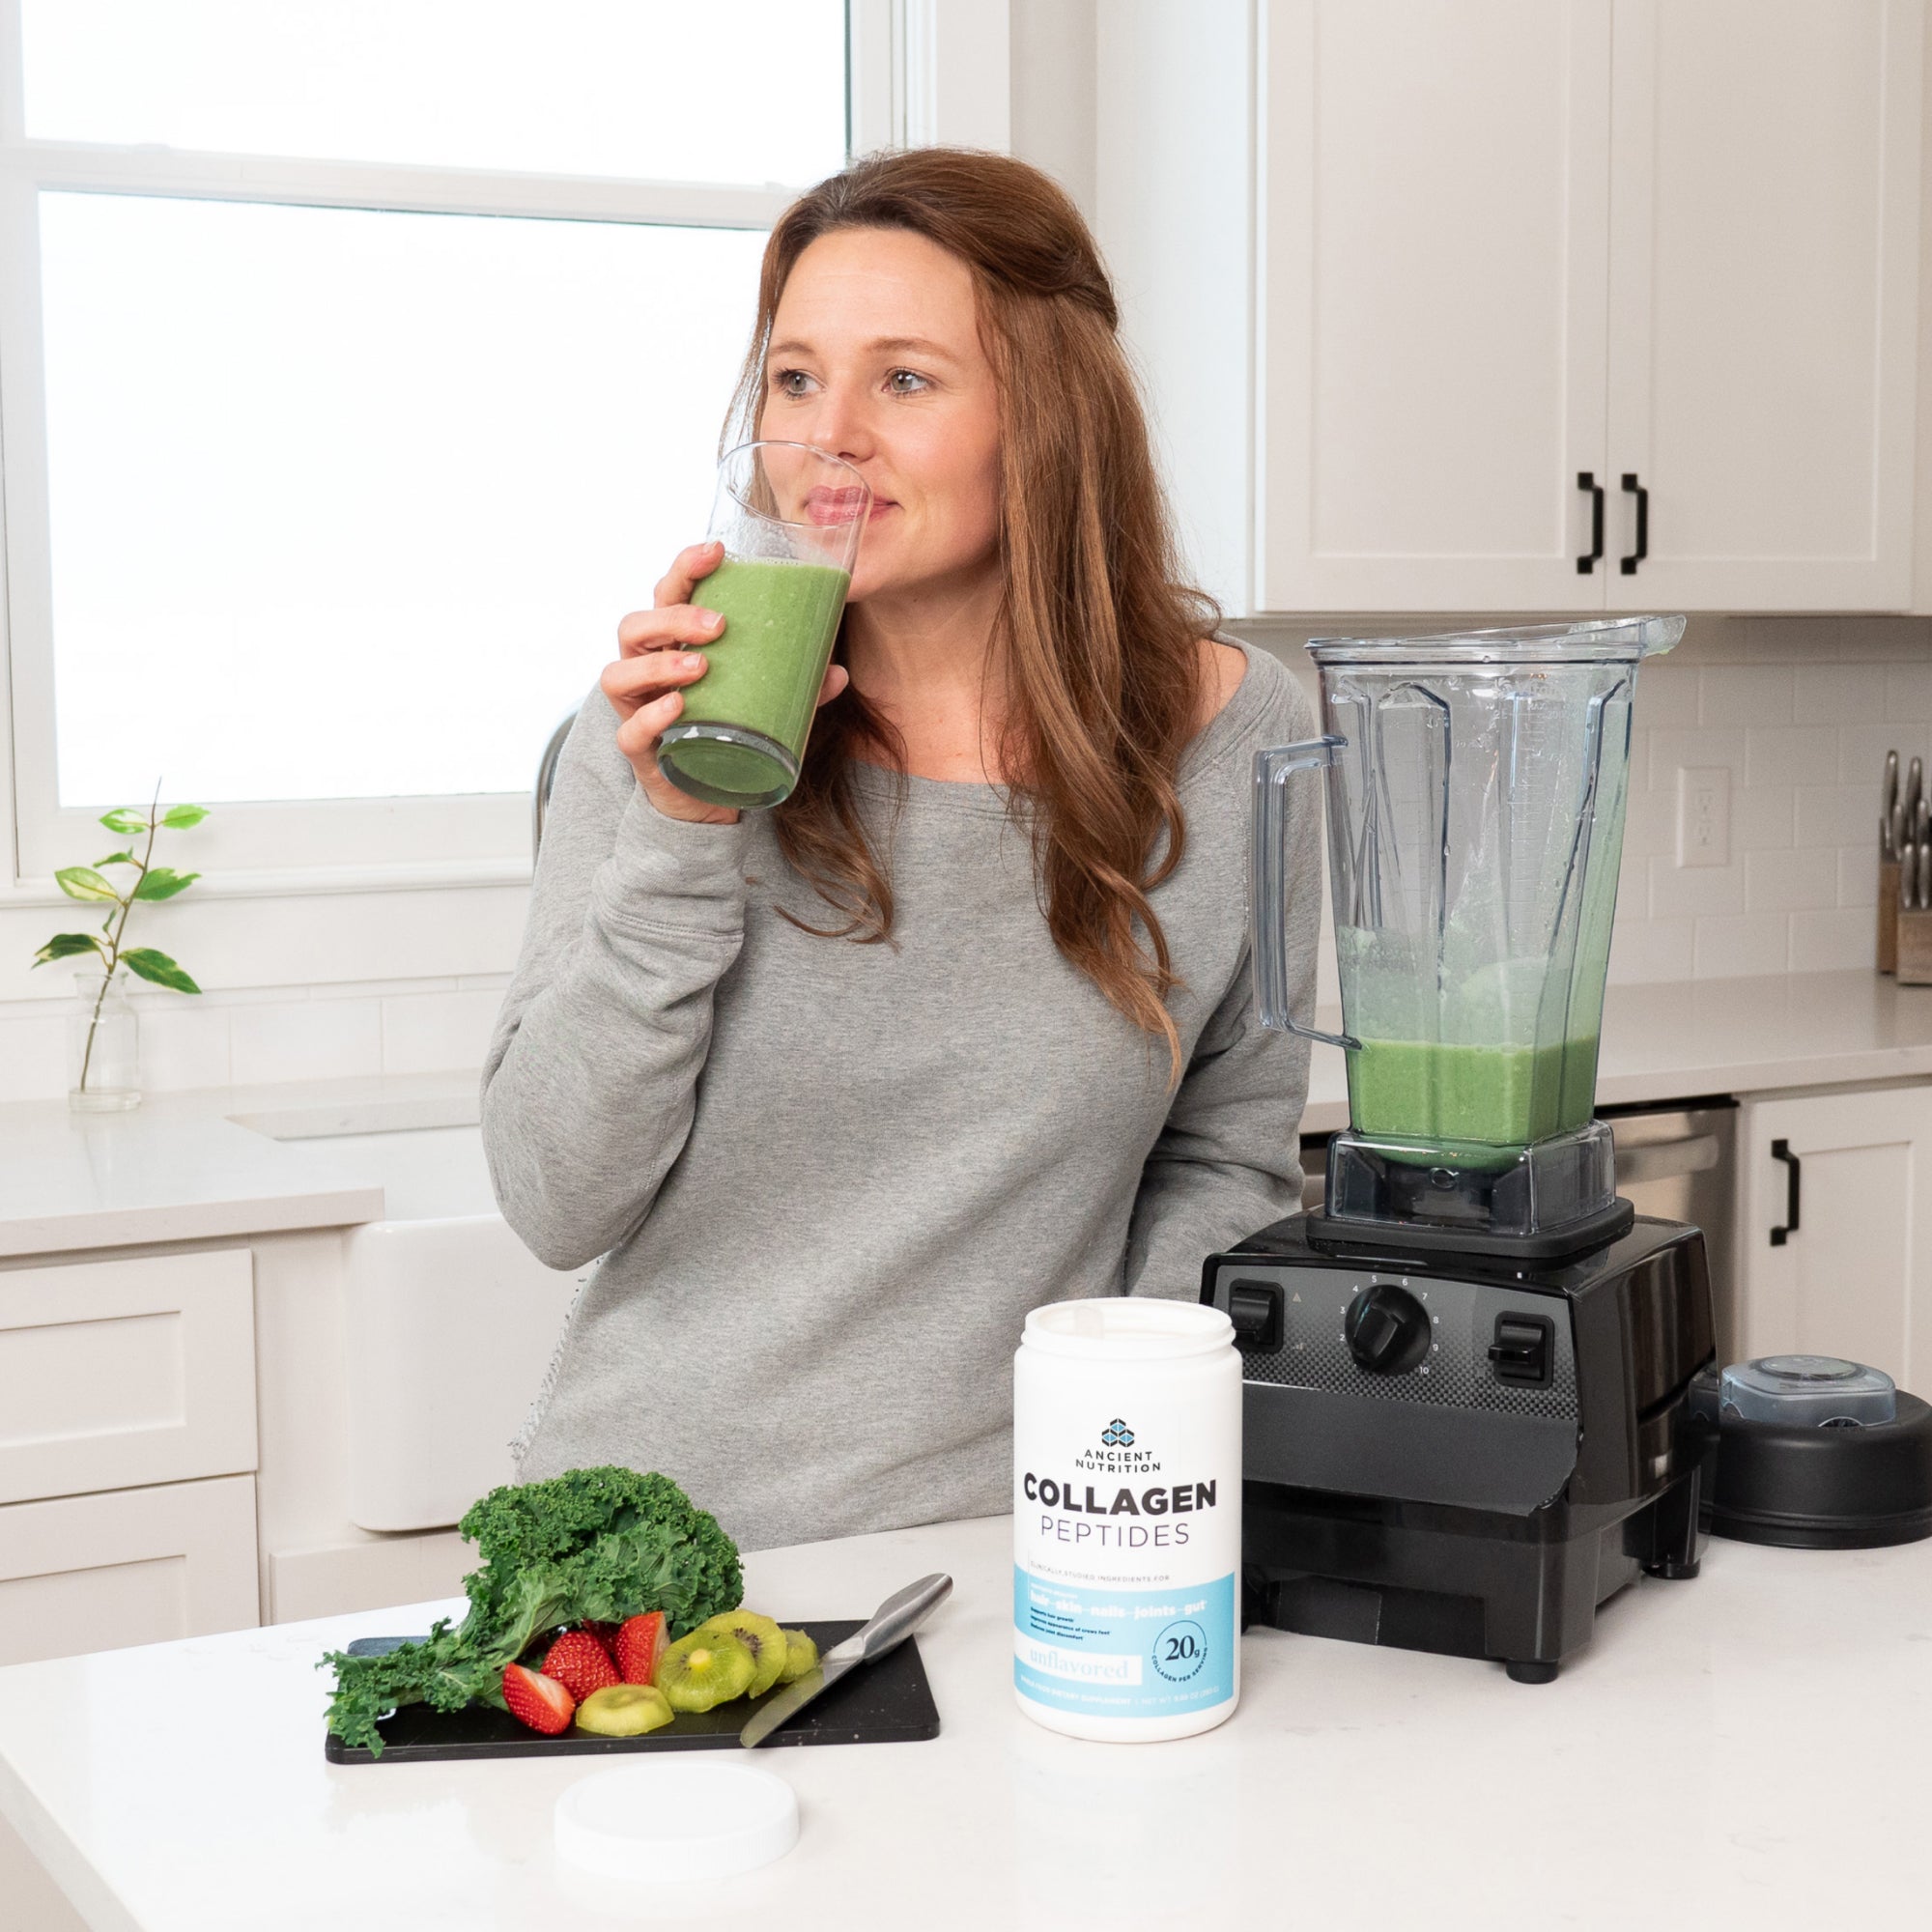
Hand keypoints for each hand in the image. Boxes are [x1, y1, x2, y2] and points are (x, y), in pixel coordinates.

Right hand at [605, 541, 851, 824]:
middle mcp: (645, 670)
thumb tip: (837, 672)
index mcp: (671, 644)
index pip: (666, 594)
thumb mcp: (763, 700)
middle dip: (673, 617)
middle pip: (635, 627)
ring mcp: (637, 710)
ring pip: (619, 674)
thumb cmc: (724, 729)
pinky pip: (630, 731)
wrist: (702, 796)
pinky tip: (679, 706)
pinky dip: (652, 717)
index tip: (716, 552)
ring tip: (701, 665)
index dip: (684, 568)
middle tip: (718, 624)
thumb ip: (797, 687)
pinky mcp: (639, 751)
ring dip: (658, 664)